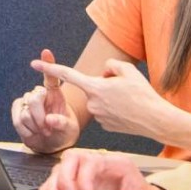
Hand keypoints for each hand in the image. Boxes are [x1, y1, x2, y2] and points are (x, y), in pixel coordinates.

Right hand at [12, 48, 80, 152]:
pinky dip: (26, 130)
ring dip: (35, 127)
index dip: (48, 64)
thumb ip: (62, 123)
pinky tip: (33, 132)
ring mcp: (27, 100)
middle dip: (40, 117)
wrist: (51, 143)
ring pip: (25, 112)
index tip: (46, 52)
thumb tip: (50, 120)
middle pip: (34, 99)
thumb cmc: (63, 132)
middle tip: (47, 129)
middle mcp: (40, 94)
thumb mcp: (69, 129)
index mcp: (56, 93)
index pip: (52, 76)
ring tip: (43, 132)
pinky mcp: (17, 109)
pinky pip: (17, 119)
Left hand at [34, 58, 169, 140]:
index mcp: (95, 87)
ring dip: (110, 97)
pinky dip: (114, 109)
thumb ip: (111, 65)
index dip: (49, 68)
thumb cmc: (143, 95)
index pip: (68, 75)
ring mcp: (98, 116)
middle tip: (125, 89)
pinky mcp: (105, 126)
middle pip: (93, 86)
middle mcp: (92, 103)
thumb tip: (104, 73)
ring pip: (100, 99)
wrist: (156, 120)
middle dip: (104, 84)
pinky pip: (105, 111)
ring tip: (129, 102)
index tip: (34, 64)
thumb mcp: (128, 71)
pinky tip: (127, 112)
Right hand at [36, 149, 175, 189]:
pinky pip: (60, 182)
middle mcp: (101, 164)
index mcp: (117, 164)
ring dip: (54, 185)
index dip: (84, 180)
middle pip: (72, 159)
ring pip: (62, 169)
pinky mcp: (81, 185)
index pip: (91, 161)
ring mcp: (89, 174)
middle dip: (65, 179)